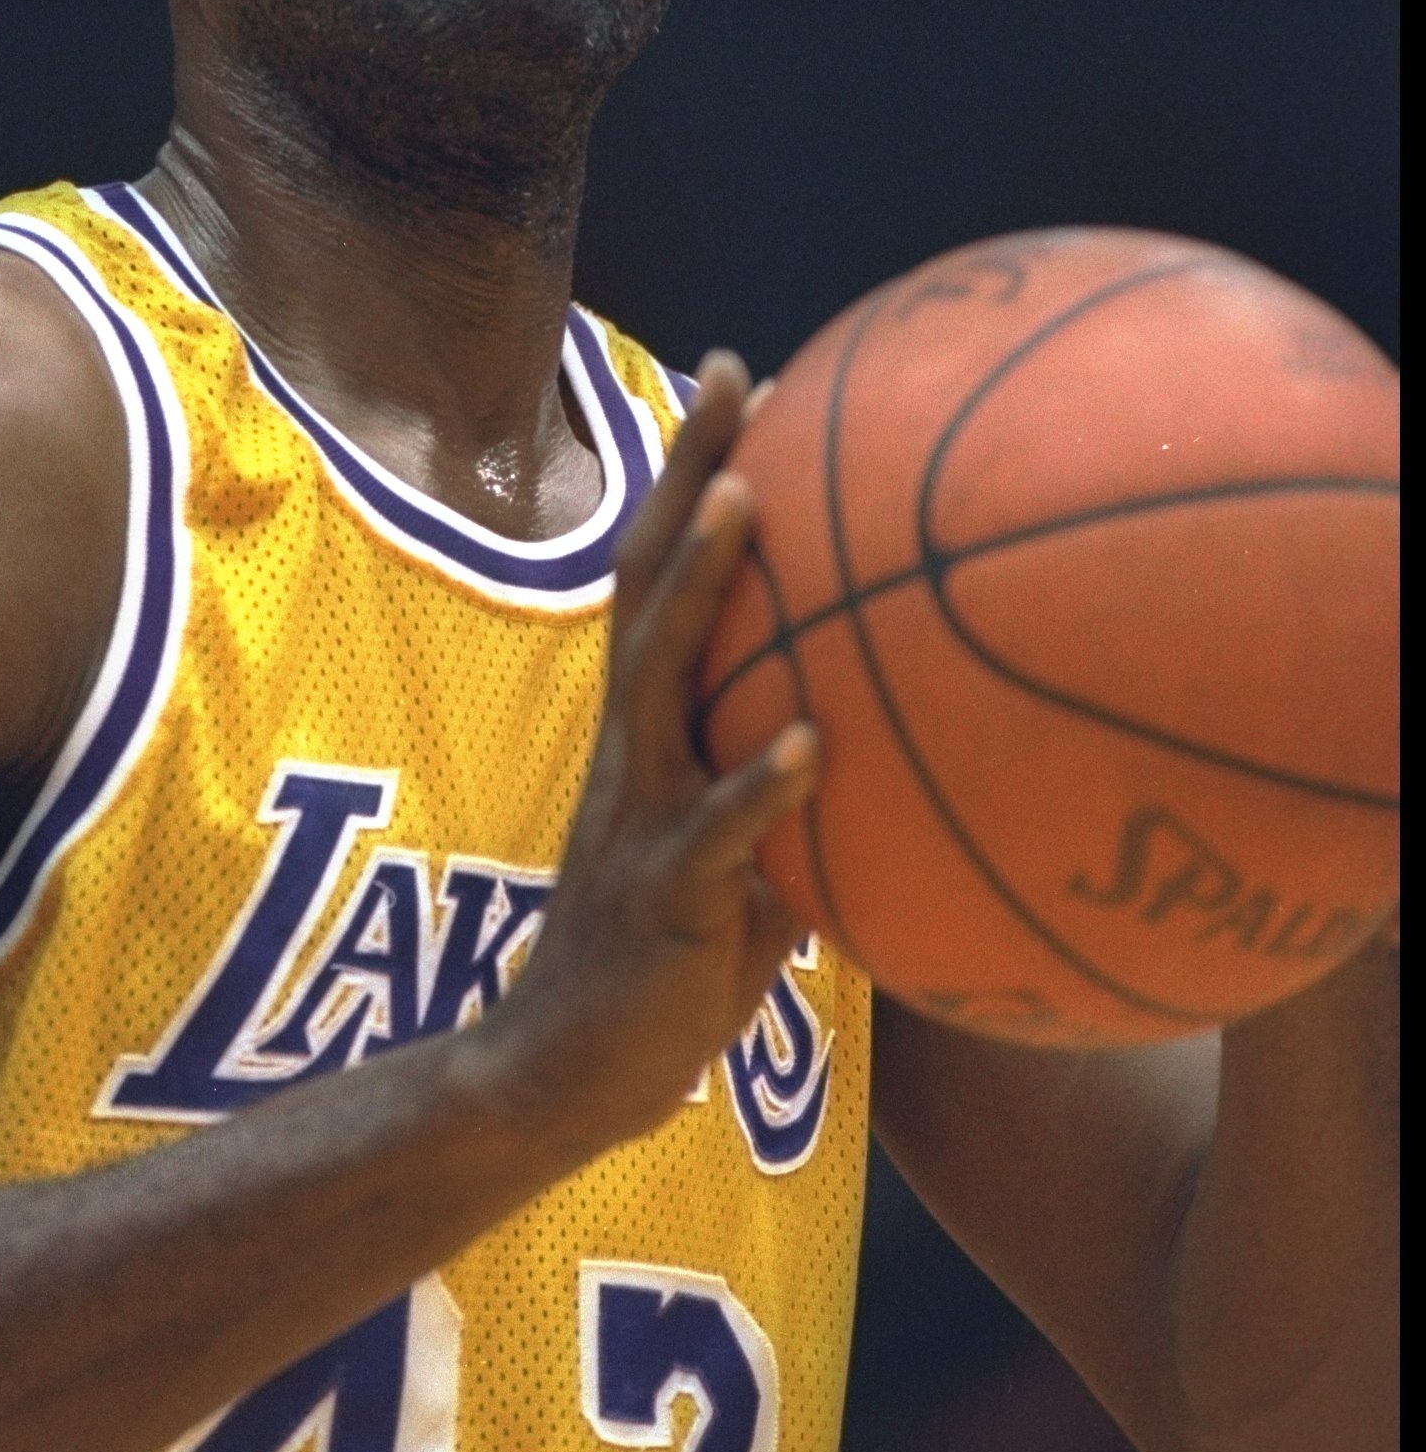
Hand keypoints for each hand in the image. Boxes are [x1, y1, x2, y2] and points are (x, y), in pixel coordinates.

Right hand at [471, 352, 820, 1162]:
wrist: (569, 1075)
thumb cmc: (667, 966)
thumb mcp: (735, 858)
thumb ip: (790, 802)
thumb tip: (883, 756)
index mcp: (650, 727)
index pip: (664, 570)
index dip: (697, 473)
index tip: (747, 378)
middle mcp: (634, 743)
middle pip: (647, 578)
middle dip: (689, 471)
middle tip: (734, 376)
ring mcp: (638, 810)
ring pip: (663, 671)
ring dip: (701, 581)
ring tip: (747, 499)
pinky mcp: (665, 892)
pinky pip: (716, 830)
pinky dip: (763, 784)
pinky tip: (814, 742)